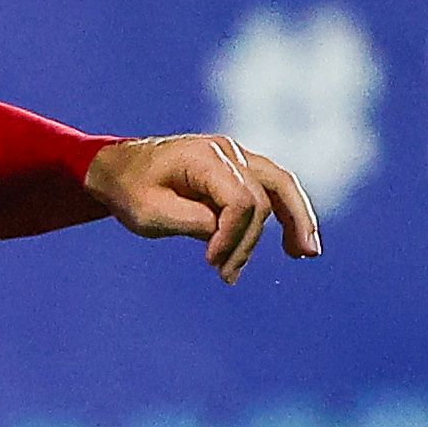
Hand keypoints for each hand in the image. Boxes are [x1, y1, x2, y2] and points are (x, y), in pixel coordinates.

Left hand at [84, 132, 319, 281]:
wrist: (121, 169)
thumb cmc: (131, 190)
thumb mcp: (150, 213)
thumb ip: (192, 222)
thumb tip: (227, 235)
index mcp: (204, 157)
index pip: (240, 200)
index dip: (232, 236)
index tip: (210, 262)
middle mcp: (228, 151)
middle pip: (263, 196)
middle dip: (249, 240)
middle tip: (228, 275)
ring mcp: (237, 157)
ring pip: (282, 186)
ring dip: (297, 221)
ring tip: (306, 254)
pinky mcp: (240, 170)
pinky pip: (274, 189)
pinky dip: (287, 213)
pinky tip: (296, 243)